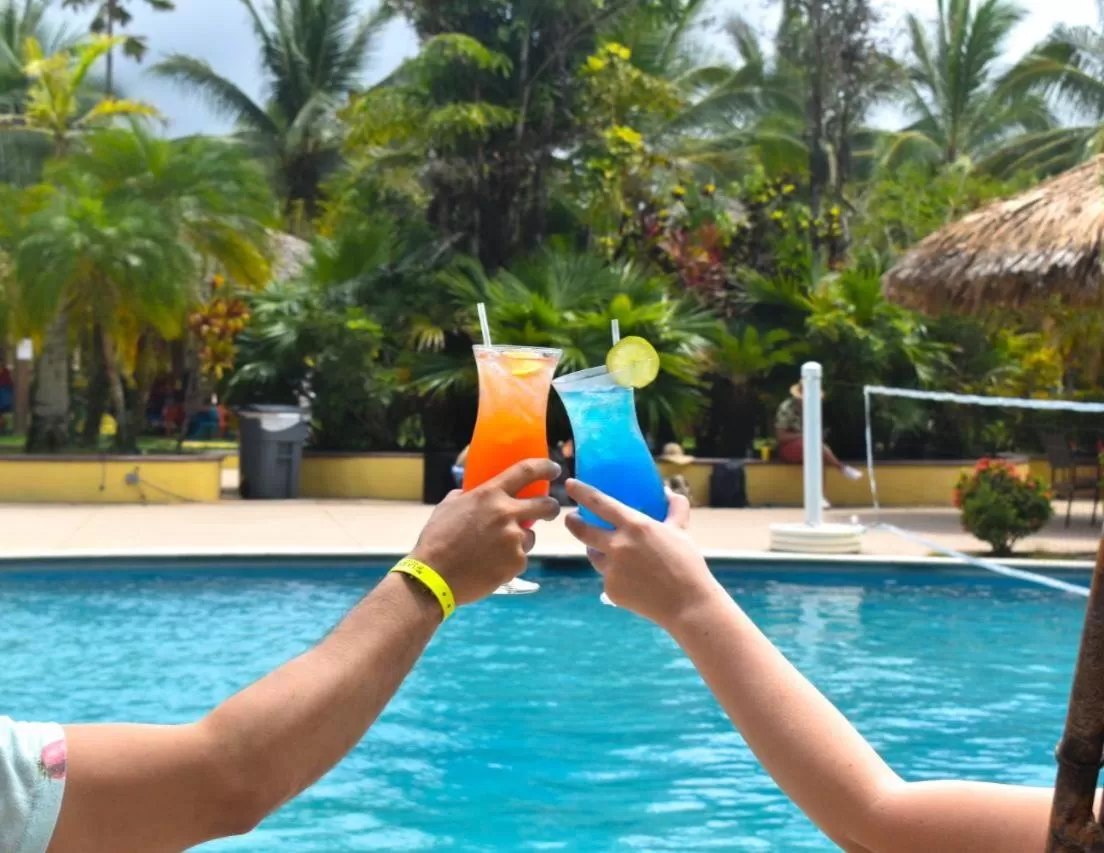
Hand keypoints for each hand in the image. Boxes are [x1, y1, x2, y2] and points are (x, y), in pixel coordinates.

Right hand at [411, 459, 560, 605]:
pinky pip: (521, 558)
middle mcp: (507, 513)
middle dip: (551, 508)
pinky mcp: (516, 563)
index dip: (545, 467)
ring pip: (530, 537)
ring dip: (520, 541)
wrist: (434, 576)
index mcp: (490, 494)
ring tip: (495, 551)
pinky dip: (510, 561)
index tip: (554, 469)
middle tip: (548, 511)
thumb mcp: (449, 505)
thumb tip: (476, 493)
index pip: (526, 471)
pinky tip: (491, 565)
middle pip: (547, 505)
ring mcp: (514, 540)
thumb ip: (468, 495)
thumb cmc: (437, 539)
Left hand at [564, 479, 723, 627]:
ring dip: (595, 549)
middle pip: (583, 530)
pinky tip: (631, 579)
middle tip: (572, 518)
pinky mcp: (611, 590)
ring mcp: (612, 570)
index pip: (599, 503)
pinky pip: (607, 577)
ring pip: (594, 555)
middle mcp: (618, 546)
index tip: (569, 484)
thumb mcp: (681, 530)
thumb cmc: (687, 564)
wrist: (688, 604)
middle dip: (573, 522)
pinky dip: (615, 574)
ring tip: (606, 549)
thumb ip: (675, 508)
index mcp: (635, 526)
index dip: (582, 491)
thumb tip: (668, 492)